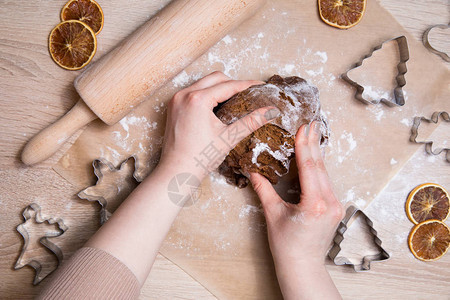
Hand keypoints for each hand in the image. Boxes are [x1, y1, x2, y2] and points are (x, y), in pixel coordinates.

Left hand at [158, 71, 280, 179]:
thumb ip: (251, 122)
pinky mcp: (173, 107)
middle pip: (215, 78)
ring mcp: (176, 100)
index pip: (228, 86)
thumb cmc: (199, 158)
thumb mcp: (229, 138)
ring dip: (219, 87)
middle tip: (248, 94)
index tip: (260, 86)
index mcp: (197, 99)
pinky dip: (207, 94)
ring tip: (235, 99)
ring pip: (203, 83)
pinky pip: (193, 91)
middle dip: (233, 83)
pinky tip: (217, 106)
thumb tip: (271, 112)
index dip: (247, 85)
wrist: (176, 172)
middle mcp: (184, 95)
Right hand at [249, 121, 343, 299]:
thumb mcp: (273, 215)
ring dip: (317, 154)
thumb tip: (253, 172)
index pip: (309, 168)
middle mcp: (330, 203)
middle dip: (314, 144)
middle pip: (320, 167)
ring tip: (312, 135)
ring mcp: (336, 206)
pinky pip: (327, 182)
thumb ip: (264, 190)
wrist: (303, 266)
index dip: (305, 146)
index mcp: (315, 204)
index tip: (303, 129)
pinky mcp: (335, 208)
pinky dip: (319, 168)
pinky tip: (315, 157)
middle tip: (311, 124)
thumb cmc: (287, 246)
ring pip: (325, 174)